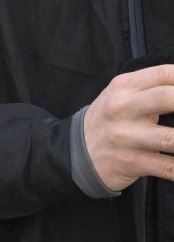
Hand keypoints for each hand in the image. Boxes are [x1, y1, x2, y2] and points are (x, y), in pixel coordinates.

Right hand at [83, 64, 173, 190]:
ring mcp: (126, 136)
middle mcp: (122, 107)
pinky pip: (168, 167)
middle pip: (167, 98)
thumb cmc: (111, 120)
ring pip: (172, 138)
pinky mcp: (131, 162)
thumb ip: (152, 87)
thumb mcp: (122, 95)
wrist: (77, 152)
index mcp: (123, 86)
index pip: (164, 74)